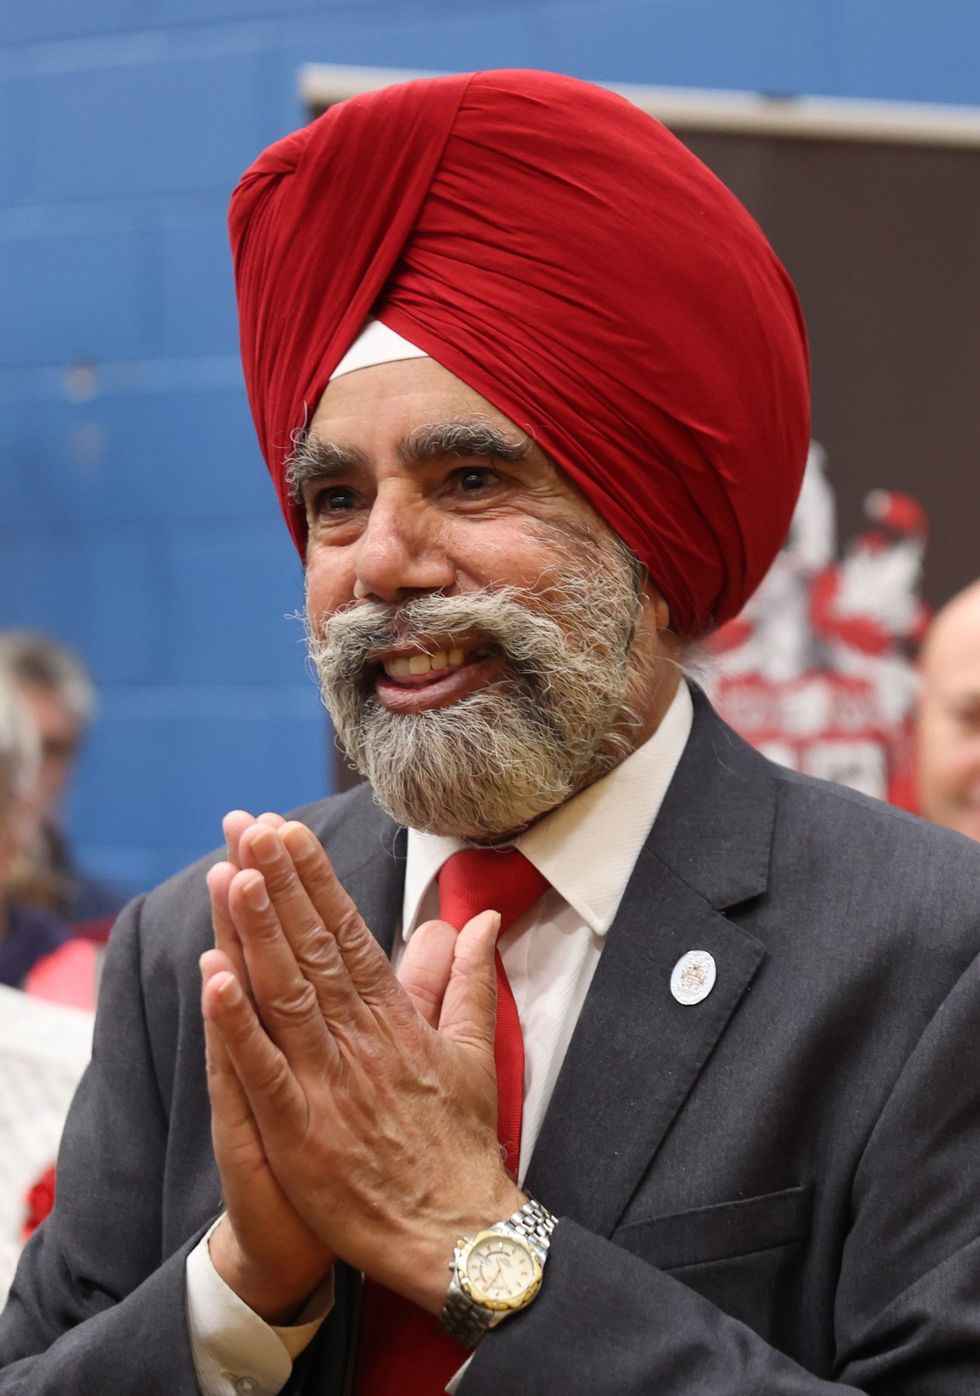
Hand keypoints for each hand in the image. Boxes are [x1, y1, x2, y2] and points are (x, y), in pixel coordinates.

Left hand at [202, 819, 523, 1312]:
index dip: (315, 881)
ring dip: (258, 931)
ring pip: (286, 993)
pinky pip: (263, 1069)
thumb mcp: (477, 1051)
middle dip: (280, 883)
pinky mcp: (302, 1131)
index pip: (349, 932)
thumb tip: (483, 919)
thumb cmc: (462, 1145)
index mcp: (395, 1019)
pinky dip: (238, 1022)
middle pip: (312, 948)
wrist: (457, 1233)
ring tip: (235, 872)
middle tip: (250, 826)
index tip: (288, 832)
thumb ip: (471, 980)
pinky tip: (214, 975)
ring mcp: (329, 1083)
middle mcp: (360, 1039)